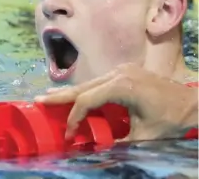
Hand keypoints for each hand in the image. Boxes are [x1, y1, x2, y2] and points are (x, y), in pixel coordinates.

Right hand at [34, 63, 197, 141]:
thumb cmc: (170, 119)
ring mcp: (122, 70)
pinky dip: (85, 90)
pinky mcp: (125, 72)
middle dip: (60, 95)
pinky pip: (99, 82)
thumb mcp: (144, 136)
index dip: (74, 118)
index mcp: (121, 86)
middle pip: (82, 86)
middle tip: (39, 100)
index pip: (87, 100)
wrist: (192, 102)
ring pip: (89, 82)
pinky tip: (75, 95)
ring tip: (50, 96)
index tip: (69, 135)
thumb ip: (118, 142)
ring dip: (71, 92)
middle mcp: (118, 73)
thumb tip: (97, 151)